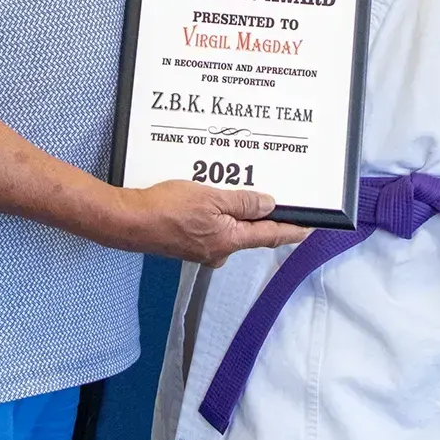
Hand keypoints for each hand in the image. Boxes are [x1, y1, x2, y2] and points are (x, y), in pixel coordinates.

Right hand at [113, 181, 309, 264]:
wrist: (128, 222)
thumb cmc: (165, 209)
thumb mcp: (210, 197)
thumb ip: (242, 203)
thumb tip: (268, 205)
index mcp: (229, 241)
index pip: (270, 236)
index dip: (292, 231)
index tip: (310, 228)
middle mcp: (219, 251)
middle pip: (250, 232)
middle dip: (261, 215)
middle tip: (275, 197)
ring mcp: (203, 249)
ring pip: (229, 228)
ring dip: (235, 212)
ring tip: (236, 189)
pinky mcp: (188, 244)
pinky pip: (211, 228)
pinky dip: (216, 214)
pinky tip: (210, 198)